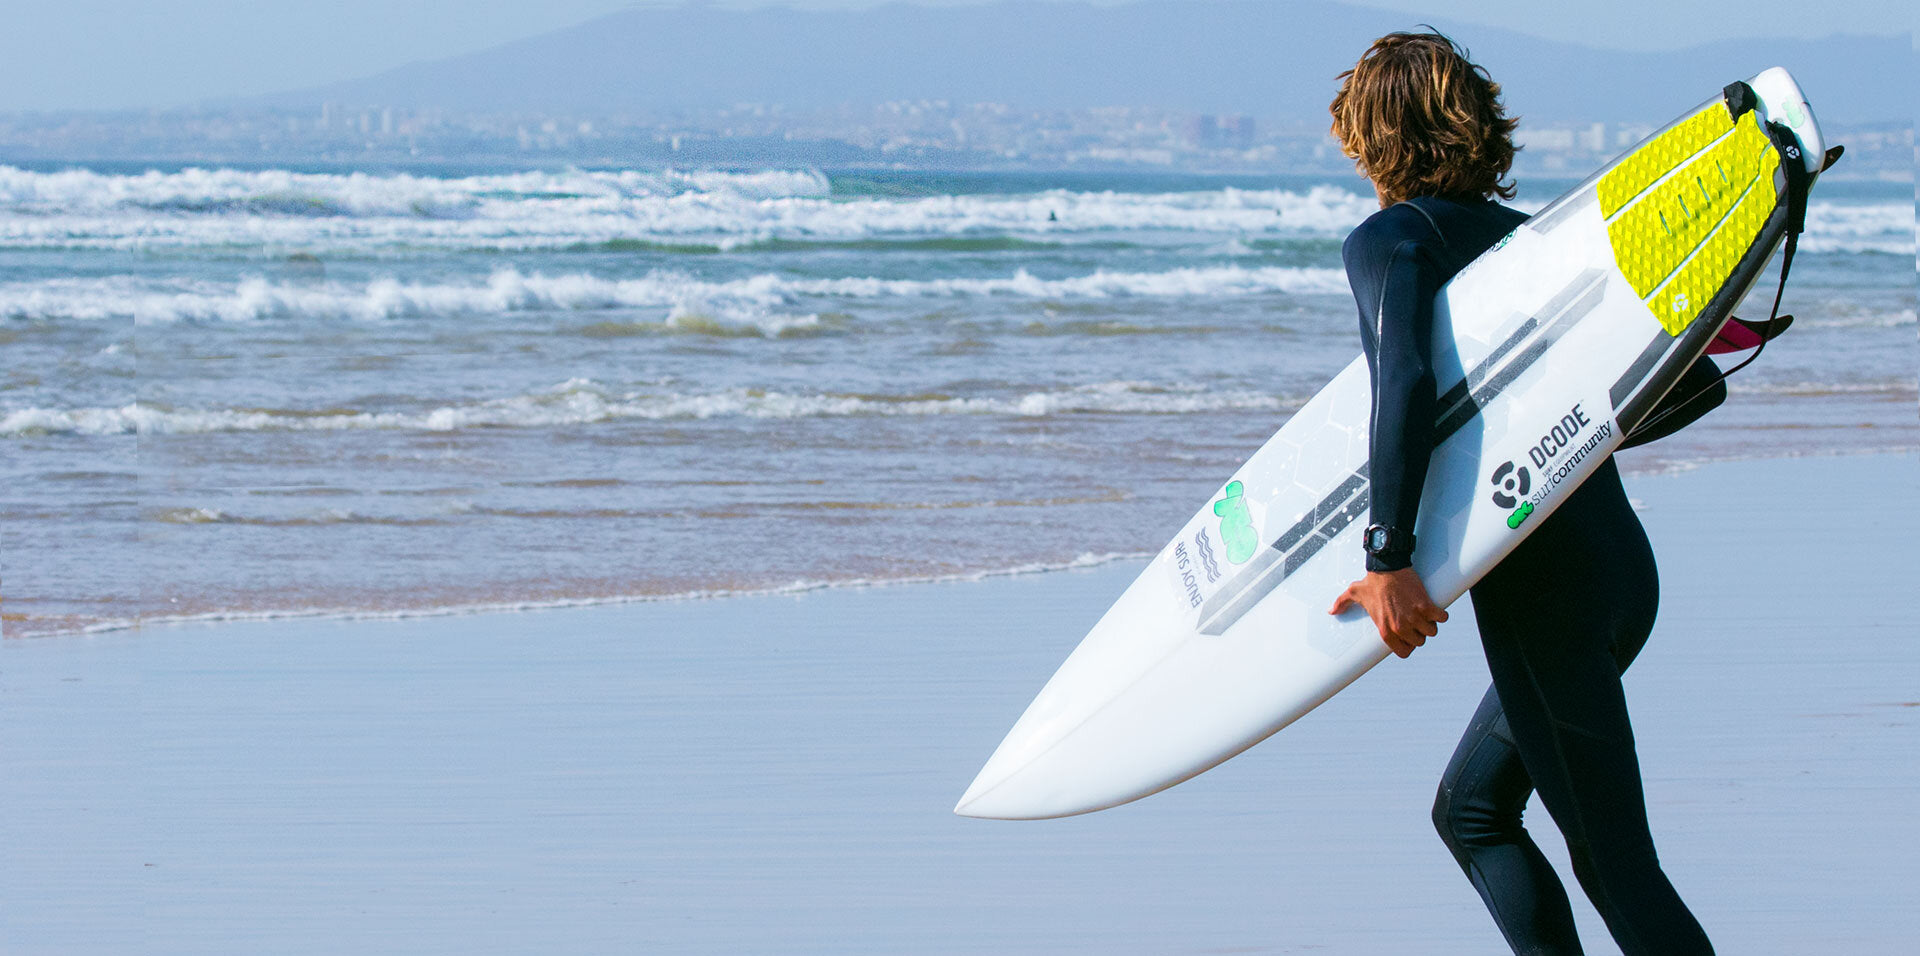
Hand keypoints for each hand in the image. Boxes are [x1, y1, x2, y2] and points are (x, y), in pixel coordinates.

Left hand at [1328, 567, 1448, 658]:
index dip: (1408, 645)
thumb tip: (1331, 611)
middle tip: (1416, 620)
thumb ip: (1342, 603)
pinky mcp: (1425, 606)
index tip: (1409, 635)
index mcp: (1385, 630)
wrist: (1388, 566)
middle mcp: (1399, 627)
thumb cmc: (1372, 580)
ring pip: (1431, 632)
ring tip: (1424, 613)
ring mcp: (1413, 617)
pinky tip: (1435, 608)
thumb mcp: (1355, 593)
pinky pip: (1441, 618)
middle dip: (1420, 633)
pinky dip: (1441, 614)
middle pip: (1419, 642)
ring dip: (1430, 623)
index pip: (1404, 652)